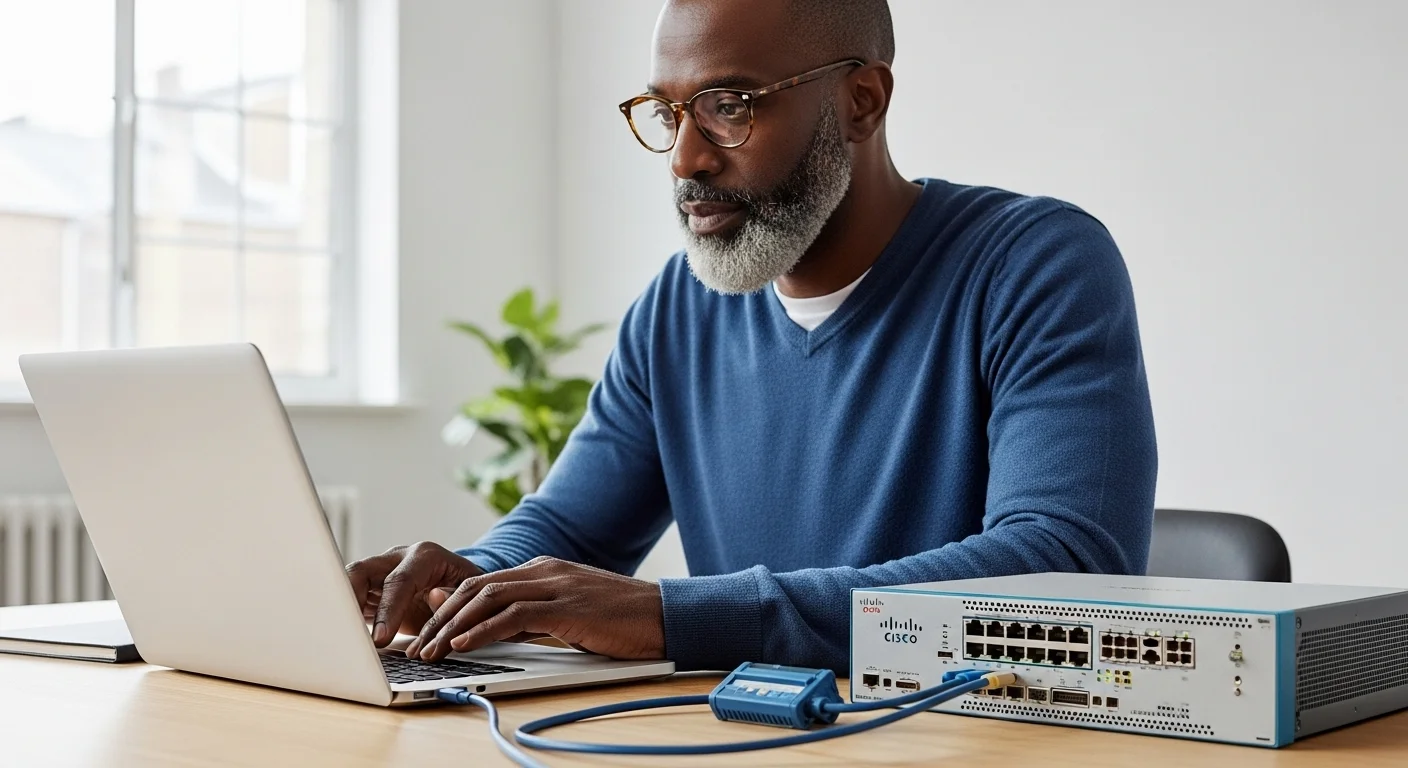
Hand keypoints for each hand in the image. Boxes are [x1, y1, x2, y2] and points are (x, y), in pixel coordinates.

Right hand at [345, 541, 482, 646]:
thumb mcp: (471, 590)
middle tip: (348, 635)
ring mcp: (380, 573)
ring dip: (341, 609)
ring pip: (348, 583)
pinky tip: (344, 638)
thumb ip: (455, 596)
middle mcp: (396, 559)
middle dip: (349, 601)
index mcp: (424, 557)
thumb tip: (437, 599)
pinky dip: (345, 619)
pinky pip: (350, 602)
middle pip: (361, 572)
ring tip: (340, 637)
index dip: (388, 610)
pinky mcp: (370, 591)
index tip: (381, 638)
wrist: (457, 582)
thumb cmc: (465, 587)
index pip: (399, 580)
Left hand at [405, 556, 664, 661]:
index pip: (481, 584)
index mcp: (543, 569)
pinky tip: (464, 644)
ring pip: (488, 598)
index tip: (426, 633)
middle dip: (441, 617)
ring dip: (453, 626)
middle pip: (476, 588)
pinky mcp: (567, 606)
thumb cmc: (620, 620)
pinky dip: (483, 630)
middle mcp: (544, 570)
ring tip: (431, 650)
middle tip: (418, 645)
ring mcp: (556, 585)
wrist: (665, 614)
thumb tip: (487, 620)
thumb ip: (528, 612)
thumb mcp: (567, 612)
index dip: (448, 608)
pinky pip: (514, 616)